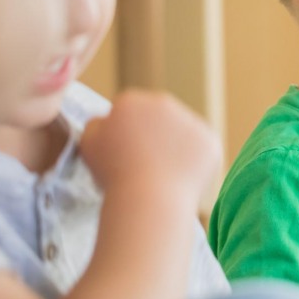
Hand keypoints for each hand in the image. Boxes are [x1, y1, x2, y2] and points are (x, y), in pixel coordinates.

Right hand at [79, 90, 221, 197]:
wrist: (150, 197)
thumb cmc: (114, 174)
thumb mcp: (89, 145)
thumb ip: (96, 125)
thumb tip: (107, 119)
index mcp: (130, 101)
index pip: (128, 112)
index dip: (125, 133)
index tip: (123, 154)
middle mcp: (162, 103)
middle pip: (157, 117)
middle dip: (152, 135)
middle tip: (145, 165)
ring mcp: (190, 120)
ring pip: (181, 132)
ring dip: (175, 147)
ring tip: (162, 175)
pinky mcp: (210, 140)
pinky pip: (201, 150)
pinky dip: (193, 163)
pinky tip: (179, 178)